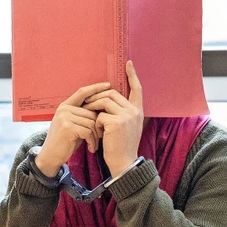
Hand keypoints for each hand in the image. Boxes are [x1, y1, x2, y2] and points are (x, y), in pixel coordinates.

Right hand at [37, 82, 109, 177]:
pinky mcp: (67, 127)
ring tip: (94, 144)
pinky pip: (88, 131)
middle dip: (98, 126)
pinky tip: (91, 148)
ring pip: (91, 122)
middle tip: (100, 137)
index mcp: (65, 106)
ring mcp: (64, 117)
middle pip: (91, 111)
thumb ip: (83, 115)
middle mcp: (64, 109)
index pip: (82, 92)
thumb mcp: (73, 124)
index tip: (108, 85)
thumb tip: (102, 106)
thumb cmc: (66, 142)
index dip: (96, 87)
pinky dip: (92, 141)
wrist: (50, 157)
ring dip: (96, 136)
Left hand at [83, 61, 143, 175]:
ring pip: (104, 101)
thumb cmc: (121, 146)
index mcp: (138, 111)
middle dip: (97, 97)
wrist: (123, 163)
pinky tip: (98, 133)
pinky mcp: (117, 122)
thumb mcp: (127, 127)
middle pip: (112, 93)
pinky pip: (100, 115)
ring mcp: (127, 116)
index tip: (128, 63)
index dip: (133, 75)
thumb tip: (106, 98)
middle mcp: (135, 111)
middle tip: (87, 105)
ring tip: (90, 119)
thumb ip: (121, 112)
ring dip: (93, 108)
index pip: (137, 88)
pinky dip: (95, 123)